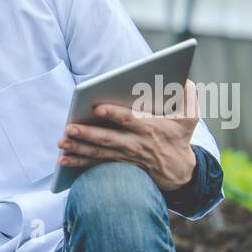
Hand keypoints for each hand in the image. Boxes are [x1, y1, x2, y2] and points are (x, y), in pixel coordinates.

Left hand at [57, 79, 198, 190]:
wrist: (179, 173)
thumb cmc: (180, 139)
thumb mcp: (190, 118)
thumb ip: (188, 97)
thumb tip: (184, 78)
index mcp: (151, 128)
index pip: (130, 120)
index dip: (114, 114)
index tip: (97, 108)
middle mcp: (136, 143)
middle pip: (108, 138)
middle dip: (88, 134)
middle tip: (69, 128)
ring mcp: (125, 156)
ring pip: (98, 152)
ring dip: (78, 148)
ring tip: (61, 142)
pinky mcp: (118, 166)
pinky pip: (96, 165)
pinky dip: (79, 162)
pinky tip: (62, 160)